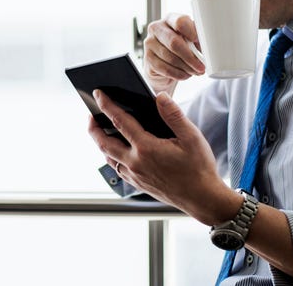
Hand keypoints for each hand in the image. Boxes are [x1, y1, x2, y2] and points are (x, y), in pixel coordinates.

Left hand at [88, 89, 237, 225]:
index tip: (98, 94)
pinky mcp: (138, 184)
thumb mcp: (191, 137)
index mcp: (147, 148)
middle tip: (90, 115)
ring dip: (101, 143)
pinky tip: (118, 151)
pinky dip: (112, 157)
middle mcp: (135, 163)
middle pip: (104, 143)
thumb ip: (173, 115)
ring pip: (108, 157)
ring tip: (100, 131)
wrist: (202, 199)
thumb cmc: (199, 168)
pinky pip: (117, 168)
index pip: (119, 121)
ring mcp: (135, 176)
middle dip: (93, 127)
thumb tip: (160, 97)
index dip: (107, 105)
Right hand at [143, 13, 205, 94]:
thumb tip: (208, 47)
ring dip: (186, 67)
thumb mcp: (189, 39)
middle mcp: (157, 28)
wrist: (163, 62)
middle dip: (190, 57)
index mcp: (170, 19)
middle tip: (201, 66)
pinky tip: (186, 74)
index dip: (191, 32)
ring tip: (195, 71)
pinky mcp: (148, 58)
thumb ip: (196, 39)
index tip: (199, 42)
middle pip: (174, 42)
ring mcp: (149, 43)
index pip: (180, 21)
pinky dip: (179, 74)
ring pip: (171, 58)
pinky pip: (165, 69)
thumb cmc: (180, 47)